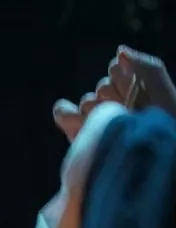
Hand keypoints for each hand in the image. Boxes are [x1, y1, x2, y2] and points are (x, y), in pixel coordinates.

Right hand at [52, 46, 175, 140]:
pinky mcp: (80, 138)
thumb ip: (148, 70)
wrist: (143, 175)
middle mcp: (120, 109)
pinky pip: (63, 112)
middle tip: (130, 118)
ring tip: (112, 130)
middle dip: (114, 96)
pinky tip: (78, 121)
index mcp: (143, 96)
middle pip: (103, 85)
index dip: (128, 80)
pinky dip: (67, 113)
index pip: (120, 71)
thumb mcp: (168, 100)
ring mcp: (98, 124)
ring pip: (88, 100)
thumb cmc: (164, 135)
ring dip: (97, 110)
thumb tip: (119, 52)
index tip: (144, 99)